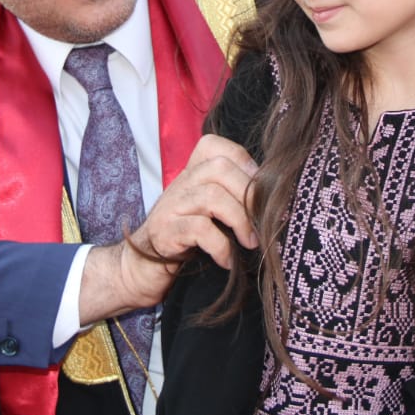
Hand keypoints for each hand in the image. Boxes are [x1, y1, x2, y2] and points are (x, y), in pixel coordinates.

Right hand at [79, 134, 258, 323]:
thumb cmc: (183, 241)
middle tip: (262, 222)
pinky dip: (221, 245)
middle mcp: (180, 185)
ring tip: (250, 243)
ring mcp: (170, 207)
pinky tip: (227, 260)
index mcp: (191, 175)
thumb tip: (274, 198)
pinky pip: (199, 229)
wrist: (140, 269)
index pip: (213, 145)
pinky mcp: (164, 234)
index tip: (260, 191)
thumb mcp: (207, 213)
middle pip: (219, 168)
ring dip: (240, 221)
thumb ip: (231, 197)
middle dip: (249, 195)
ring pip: (211, 196)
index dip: (243, 161)